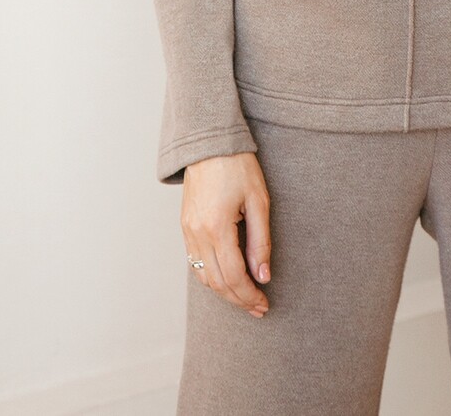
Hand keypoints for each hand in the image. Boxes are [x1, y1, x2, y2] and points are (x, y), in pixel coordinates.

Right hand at [181, 151, 271, 316]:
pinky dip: (211, 276)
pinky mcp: (185, 225)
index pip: (234, 276)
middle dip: (239, 300)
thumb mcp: (258, 201)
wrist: (210, 142)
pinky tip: (226, 278)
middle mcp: (197, 233)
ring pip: (203, 275)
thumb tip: (263, 276)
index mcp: (216, 227)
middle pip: (217, 282)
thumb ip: (261, 241)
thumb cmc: (238, 166)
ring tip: (245, 298)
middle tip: (258, 308)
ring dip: (224, 292)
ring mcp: (188, 230)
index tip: (264, 304)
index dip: (250, 295)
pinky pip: (195, 261)